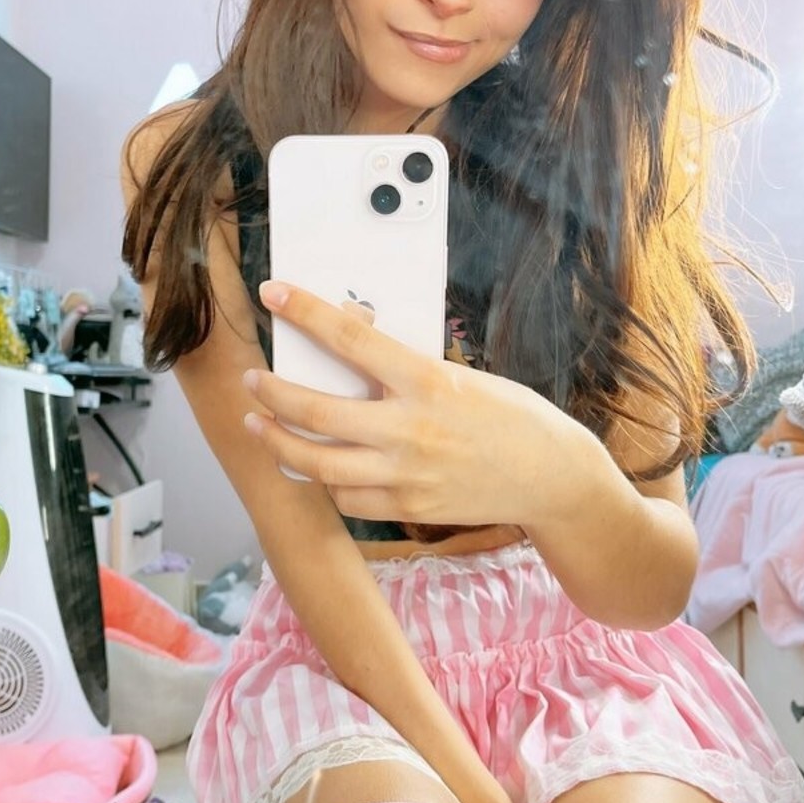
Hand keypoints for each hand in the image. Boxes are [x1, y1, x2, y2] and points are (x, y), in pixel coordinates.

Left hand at [242, 280, 574, 528]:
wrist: (550, 476)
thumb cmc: (511, 417)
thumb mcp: (461, 376)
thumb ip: (406, 371)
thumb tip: (353, 352)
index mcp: (426, 381)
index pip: (350, 338)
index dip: (304, 312)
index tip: (274, 294)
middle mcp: (411, 429)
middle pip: (316, 411)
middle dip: (271, 392)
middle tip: (253, 380)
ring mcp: (407, 474)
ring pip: (319, 463)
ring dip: (279, 443)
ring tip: (260, 426)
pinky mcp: (408, 508)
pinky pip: (347, 498)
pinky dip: (326, 481)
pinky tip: (318, 466)